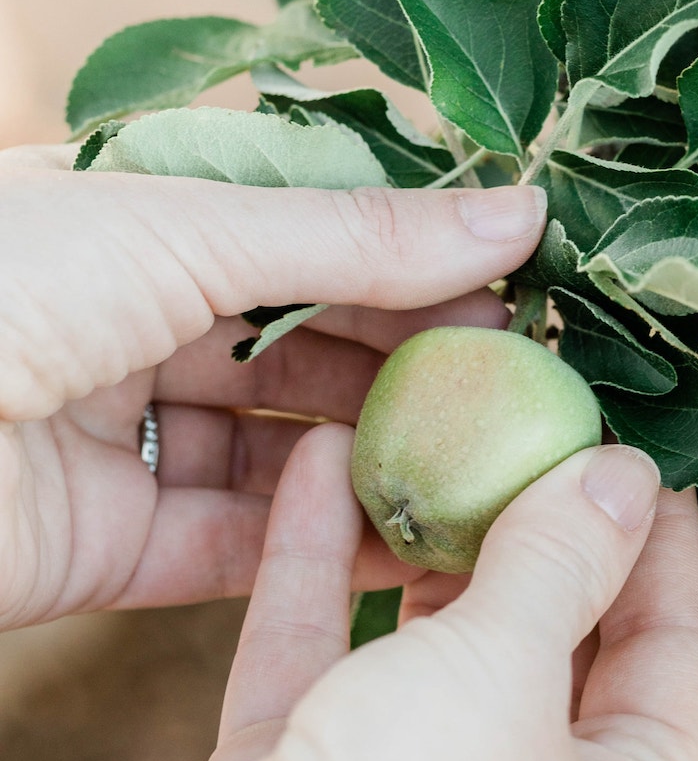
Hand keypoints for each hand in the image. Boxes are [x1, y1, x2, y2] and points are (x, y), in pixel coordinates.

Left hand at [0, 144, 545, 627]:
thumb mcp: (183, 229)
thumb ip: (353, 238)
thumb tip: (515, 213)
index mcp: (141, 217)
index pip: (313, 233)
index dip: (417, 257)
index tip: (526, 287)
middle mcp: (134, 322)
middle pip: (307, 345)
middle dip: (413, 363)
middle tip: (527, 388)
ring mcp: (121, 437)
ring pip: (282, 452)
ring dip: (379, 459)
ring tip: (493, 469)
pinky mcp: (107, 544)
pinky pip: (236, 546)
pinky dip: (319, 547)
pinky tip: (415, 542)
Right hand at [60, 422, 697, 760]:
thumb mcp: (511, 664)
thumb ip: (565, 560)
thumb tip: (627, 477)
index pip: (677, 663)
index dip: (665, 553)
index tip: (642, 456)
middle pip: (561, 656)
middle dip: (547, 541)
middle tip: (539, 431)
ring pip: (436, 655)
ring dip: (432, 550)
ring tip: (438, 440)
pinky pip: (329, 661)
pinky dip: (327, 574)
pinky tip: (326, 468)